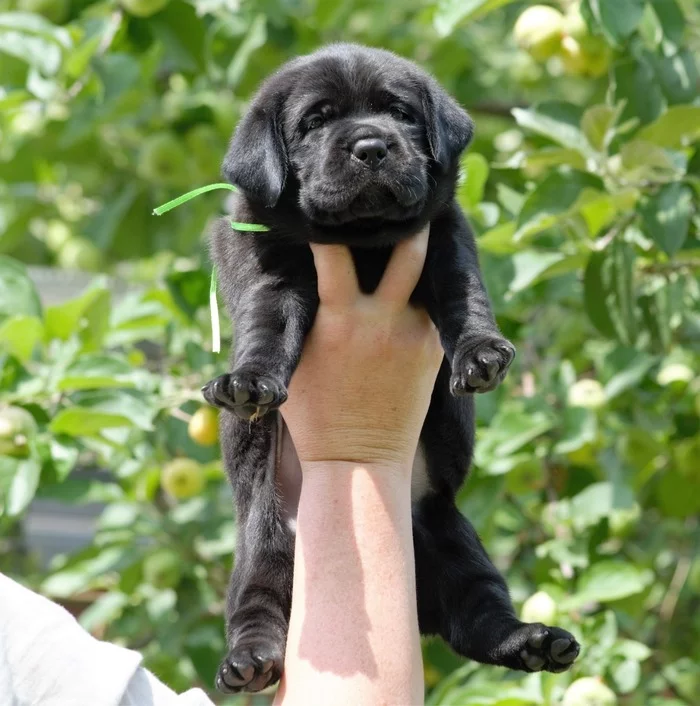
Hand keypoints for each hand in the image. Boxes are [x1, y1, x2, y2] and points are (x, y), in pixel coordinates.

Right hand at [281, 225, 442, 469]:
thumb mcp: (292, 364)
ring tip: (420, 236)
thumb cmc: (313, 415)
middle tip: (412, 205)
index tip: (331, 207)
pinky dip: (424, 298)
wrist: (359, 460)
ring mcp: (413, 334)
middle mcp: (381, 319)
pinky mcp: (432, 352)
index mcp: (339, 318)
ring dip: (421, 259)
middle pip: (408, 253)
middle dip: (413, 224)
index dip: (331, 224)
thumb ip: (294, 324)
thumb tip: (283, 293)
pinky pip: (433, 312)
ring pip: (427, 279)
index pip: (333, 251)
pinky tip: (421, 289)